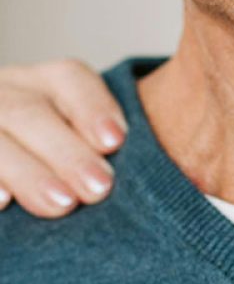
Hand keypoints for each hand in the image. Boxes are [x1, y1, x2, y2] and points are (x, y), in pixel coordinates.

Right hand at [0, 59, 125, 216]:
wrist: (21, 150)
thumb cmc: (65, 160)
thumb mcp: (85, 142)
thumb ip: (107, 149)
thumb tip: (166, 179)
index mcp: (45, 83)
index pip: (69, 79)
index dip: (92, 107)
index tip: (115, 142)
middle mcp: (7, 93)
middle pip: (30, 113)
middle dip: (66, 153)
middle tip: (99, 189)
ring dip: (27, 172)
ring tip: (61, 205)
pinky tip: (0, 203)